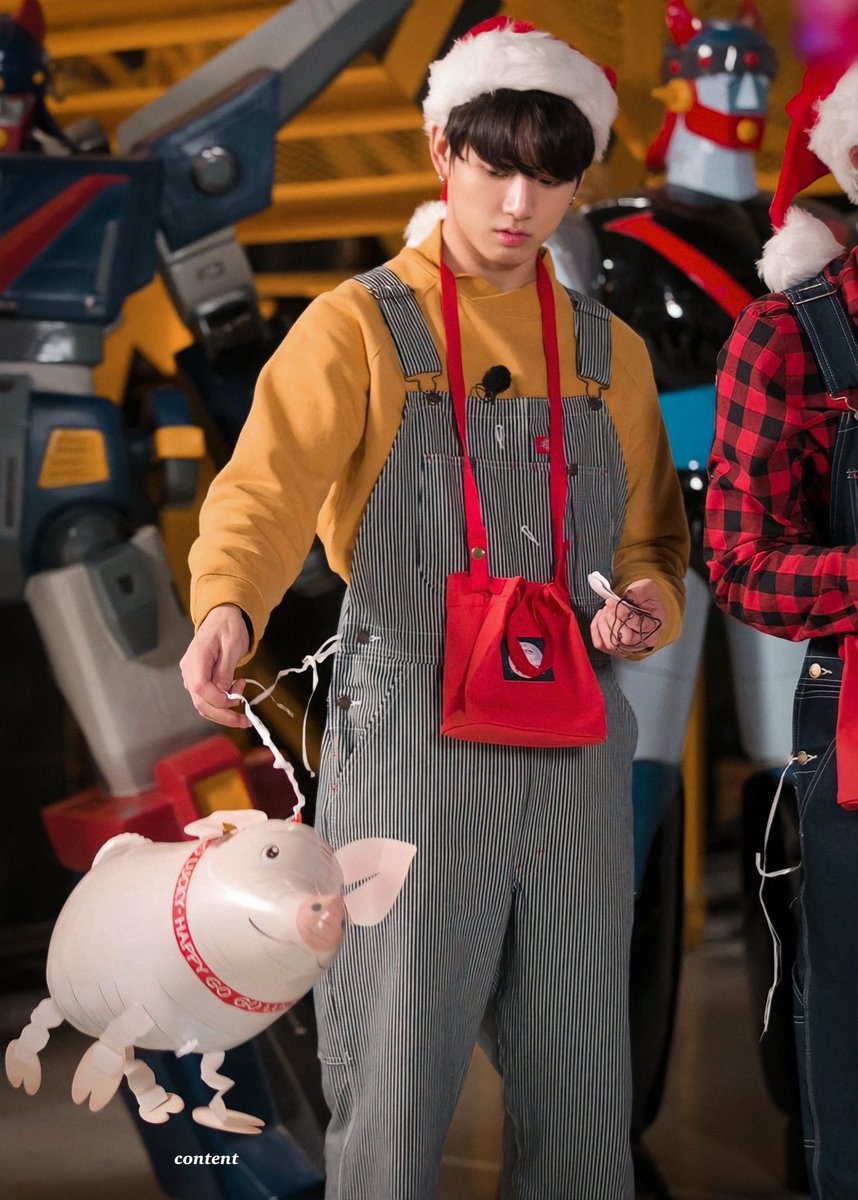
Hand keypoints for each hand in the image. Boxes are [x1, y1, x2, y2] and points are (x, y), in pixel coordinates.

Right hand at [180, 604, 250, 727]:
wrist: (222, 616)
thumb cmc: (228, 627)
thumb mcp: (232, 646)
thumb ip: (225, 671)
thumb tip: (224, 694)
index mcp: (195, 659)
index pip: (201, 689)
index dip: (219, 700)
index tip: (238, 700)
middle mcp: (189, 670)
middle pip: (201, 703)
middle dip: (224, 715)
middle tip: (245, 720)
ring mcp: (191, 676)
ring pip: (203, 704)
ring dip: (223, 712)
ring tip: (242, 702)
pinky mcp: (198, 679)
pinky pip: (207, 698)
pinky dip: (221, 703)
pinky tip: (235, 694)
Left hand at [590, 577, 664, 657]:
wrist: (642, 606)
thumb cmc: (646, 600)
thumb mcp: (648, 588)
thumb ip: (640, 591)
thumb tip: (630, 595)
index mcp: (653, 628)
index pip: (637, 626)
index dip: (622, 612)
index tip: (613, 601)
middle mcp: (642, 642)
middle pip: (623, 638)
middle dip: (611, 617)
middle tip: (609, 605)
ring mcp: (628, 648)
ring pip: (610, 643)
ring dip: (603, 623)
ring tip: (606, 610)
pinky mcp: (615, 648)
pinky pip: (601, 644)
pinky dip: (596, 630)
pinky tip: (600, 618)